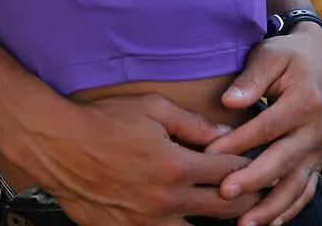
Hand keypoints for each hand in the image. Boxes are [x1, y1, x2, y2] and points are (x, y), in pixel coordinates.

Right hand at [21, 94, 260, 225]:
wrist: (57, 146)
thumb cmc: (103, 120)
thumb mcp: (151, 108)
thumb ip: (193, 124)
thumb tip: (225, 134)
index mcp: (176, 166)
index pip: (230, 173)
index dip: (252, 170)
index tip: (264, 168)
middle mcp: (167, 201)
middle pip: (225, 210)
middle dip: (248, 201)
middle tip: (260, 195)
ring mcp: (148, 222)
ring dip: (220, 223)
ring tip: (235, 217)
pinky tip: (189, 221)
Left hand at [209, 24, 321, 225]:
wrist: (317, 61)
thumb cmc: (286, 57)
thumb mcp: (269, 56)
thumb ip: (251, 78)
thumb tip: (230, 100)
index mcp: (305, 102)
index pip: (268, 127)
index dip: (239, 142)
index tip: (211, 154)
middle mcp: (317, 130)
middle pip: (283, 161)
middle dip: (253, 181)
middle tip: (224, 194)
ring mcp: (319, 149)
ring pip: (296, 185)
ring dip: (272, 207)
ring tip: (244, 223)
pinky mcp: (317, 161)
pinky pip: (305, 190)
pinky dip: (289, 209)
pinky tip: (269, 223)